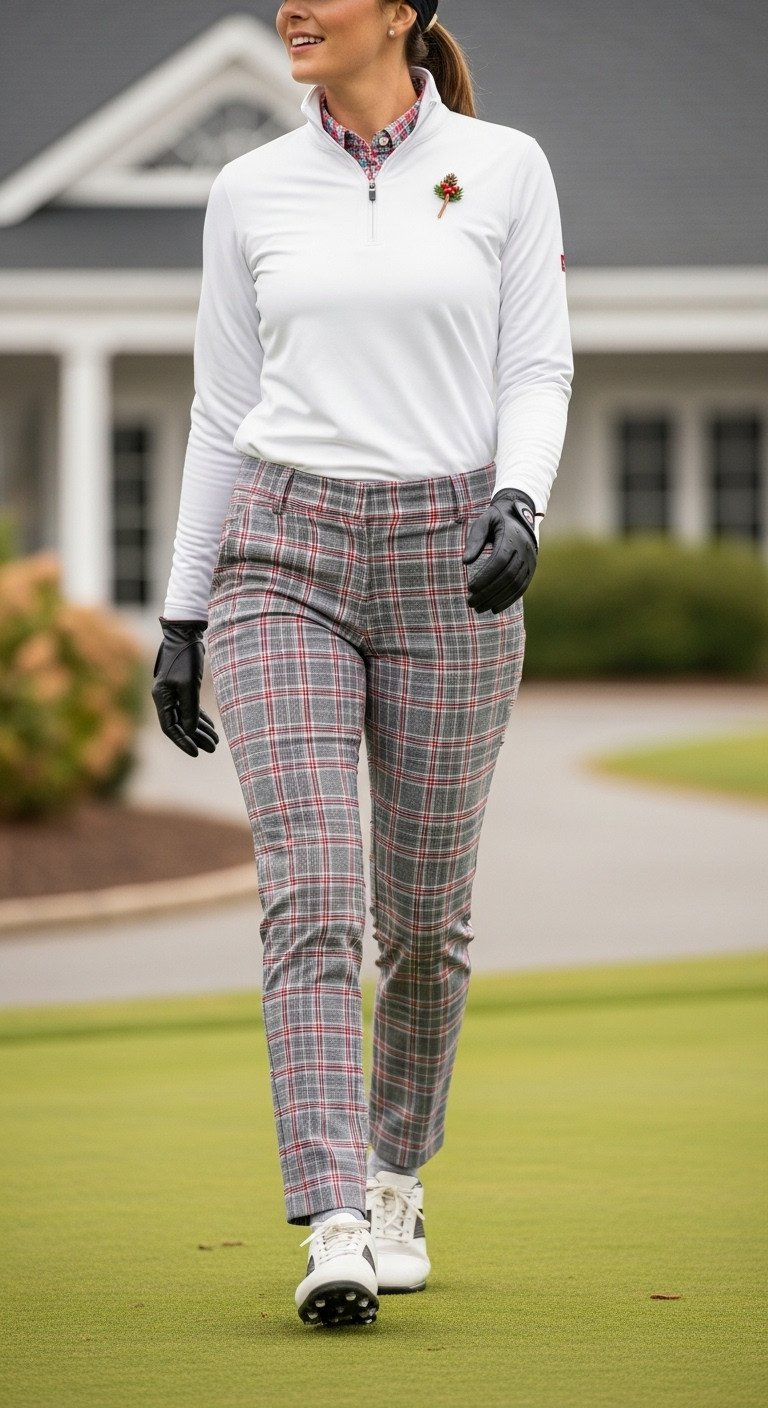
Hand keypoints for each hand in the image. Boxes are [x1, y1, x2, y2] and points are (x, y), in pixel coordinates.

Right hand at [151, 618, 219, 755]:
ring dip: (200, 730)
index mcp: (161, 698)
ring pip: (186, 718)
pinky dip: (200, 718)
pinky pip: (189, 708)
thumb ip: (189, 709)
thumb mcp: (189, 685)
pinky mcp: (182, 686)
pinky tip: (211, 727)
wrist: (185, 633)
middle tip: (212, 748)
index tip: (196, 753)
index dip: (182, 741)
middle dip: (196, 738)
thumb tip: (190, 731)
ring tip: (215, 742)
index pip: (170, 728)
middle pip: (179, 725)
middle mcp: (164, 697)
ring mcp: (173, 692)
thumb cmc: (186, 658)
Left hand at [463, 489, 537, 613]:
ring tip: (479, 608)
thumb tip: (465, 562)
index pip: (499, 561)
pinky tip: (494, 608)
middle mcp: (524, 550)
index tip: (470, 588)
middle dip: (488, 592)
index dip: (485, 576)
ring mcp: (530, 561)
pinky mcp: (531, 570)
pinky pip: (521, 588)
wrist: (520, 515)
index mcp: (511, 537)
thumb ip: (474, 540)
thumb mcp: (483, 522)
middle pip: (506, 576)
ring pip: (514, 585)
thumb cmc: (496, 520)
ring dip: (497, 599)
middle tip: (470, 603)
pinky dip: (508, 600)